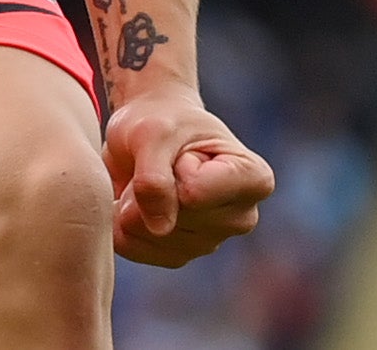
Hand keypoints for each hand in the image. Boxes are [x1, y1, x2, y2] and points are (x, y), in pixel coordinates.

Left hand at [103, 84, 274, 267]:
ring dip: (134, 203)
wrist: (147, 132)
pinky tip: (132, 200)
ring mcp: (211, 241)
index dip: (175, 164)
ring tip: (149, 178)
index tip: (184, 149)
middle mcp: (241, 217)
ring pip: (154, 236)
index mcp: (254, 179)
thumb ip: (154, 176)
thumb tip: (159, 229)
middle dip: (151, 186)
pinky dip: (121, 223)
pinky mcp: (178, 255)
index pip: (195, 192)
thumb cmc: (162, 121)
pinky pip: (136, 249)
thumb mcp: (154, 132)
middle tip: (161, 161)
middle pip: (176, 217)